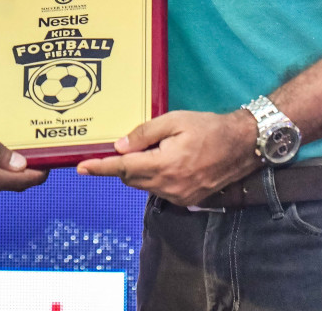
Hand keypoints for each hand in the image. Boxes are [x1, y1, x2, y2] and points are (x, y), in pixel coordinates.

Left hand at [76, 110, 259, 206]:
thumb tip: (119, 147)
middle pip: (131, 179)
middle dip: (125, 164)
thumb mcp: (174, 121)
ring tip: (160, 150)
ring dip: (141, 171)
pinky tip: (169, 161)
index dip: (100, 168)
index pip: (123, 169)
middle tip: (134, 144)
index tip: (81, 168)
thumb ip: (144, 134)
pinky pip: (159, 190)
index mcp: (164, 165)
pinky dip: (155, 177)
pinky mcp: (187, 201)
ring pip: (144, 186)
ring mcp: (179, 197)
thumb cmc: (208, 128)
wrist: (241, 146)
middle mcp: (169, 186)